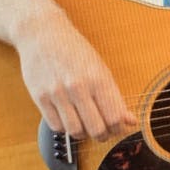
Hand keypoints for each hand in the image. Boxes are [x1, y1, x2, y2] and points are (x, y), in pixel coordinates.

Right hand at [15, 11, 135, 141]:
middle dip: (103, 135)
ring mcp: (57, 93)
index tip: (118, 128)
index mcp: (98, 78)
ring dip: (84, 134)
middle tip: (103, 132)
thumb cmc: (75, 50)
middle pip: (96, 128)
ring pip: (75, 131)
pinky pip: (56, 126)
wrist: (43, 33)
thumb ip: (115, 97)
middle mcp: (78, 87)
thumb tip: (130, 121)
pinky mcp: (39, 97)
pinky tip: (69, 119)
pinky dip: (65, 128)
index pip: (115, 117)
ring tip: (86, 127)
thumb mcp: (100, 68)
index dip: (119, 129)